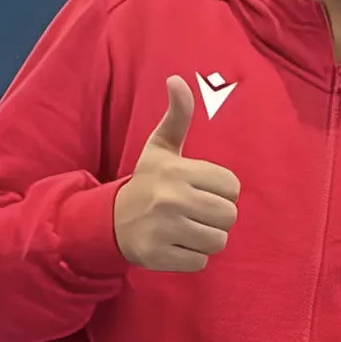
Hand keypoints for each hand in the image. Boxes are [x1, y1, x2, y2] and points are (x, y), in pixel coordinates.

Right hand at [113, 76, 240, 271]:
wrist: (108, 221)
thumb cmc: (147, 182)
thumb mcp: (160, 148)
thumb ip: (177, 116)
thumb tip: (177, 79)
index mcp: (177, 171)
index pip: (232, 187)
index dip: (220, 191)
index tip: (199, 190)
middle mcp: (169, 199)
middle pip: (229, 216)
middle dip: (216, 216)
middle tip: (193, 212)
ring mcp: (162, 229)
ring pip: (218, 241)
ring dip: (205, 238)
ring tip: (184, 228)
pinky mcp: (157, 256)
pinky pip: (200, 262)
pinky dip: (191, 257)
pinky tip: (173, 244)